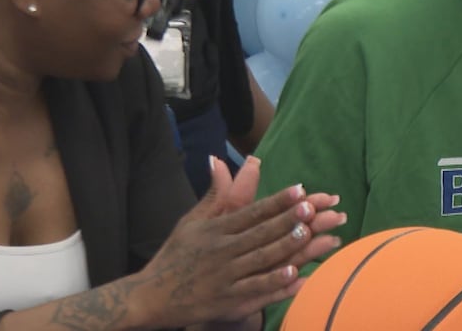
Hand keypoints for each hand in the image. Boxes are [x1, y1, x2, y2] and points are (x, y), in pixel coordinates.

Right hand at [132, 158, 345, 327]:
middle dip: (287, 220)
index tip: (299, 190)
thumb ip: (214, 194)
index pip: (251, 212)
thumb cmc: (175, 256)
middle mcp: (220, 251)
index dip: (276, 201)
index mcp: (215, 230)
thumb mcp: (191, 222)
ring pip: (260, 260)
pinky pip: (255, 291)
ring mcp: (224, 277)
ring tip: (308, 234)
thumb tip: (218, 160)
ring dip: (285, 248)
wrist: (149, 297)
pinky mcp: (226, 301)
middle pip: (260, 233)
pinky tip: (295, 276)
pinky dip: (275, 284)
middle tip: (312, 207)